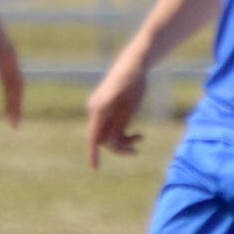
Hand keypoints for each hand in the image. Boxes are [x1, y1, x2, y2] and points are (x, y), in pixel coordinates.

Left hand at [0, 0, 23, 126]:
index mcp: (1, 56)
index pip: (10, 86)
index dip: (12, 105)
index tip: (12, 121)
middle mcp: (11, 56)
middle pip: (18, 86)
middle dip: (16, 106)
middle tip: (14, 125)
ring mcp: (13, 54)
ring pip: (19, 81)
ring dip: (17, 98)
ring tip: (13, 116)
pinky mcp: (11, 53)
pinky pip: (16, 74)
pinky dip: (15, 88)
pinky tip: (12, 98)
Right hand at [84, 54, 146, 168]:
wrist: (133, 65)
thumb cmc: (132, 84)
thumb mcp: (129, 107)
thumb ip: (118, 125)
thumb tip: (109, 144)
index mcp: (98, 109)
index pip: (93, 136)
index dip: (93, 153)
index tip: (95, 168)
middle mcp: (95, 110)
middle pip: (102, 138)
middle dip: (119, 146)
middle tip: (138, 148)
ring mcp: (100, 110)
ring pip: (108, 134)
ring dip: (123, 140)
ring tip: (141, 138)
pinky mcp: (106, 109)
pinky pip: (111, 128)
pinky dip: (123, 133)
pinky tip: (138, 133)